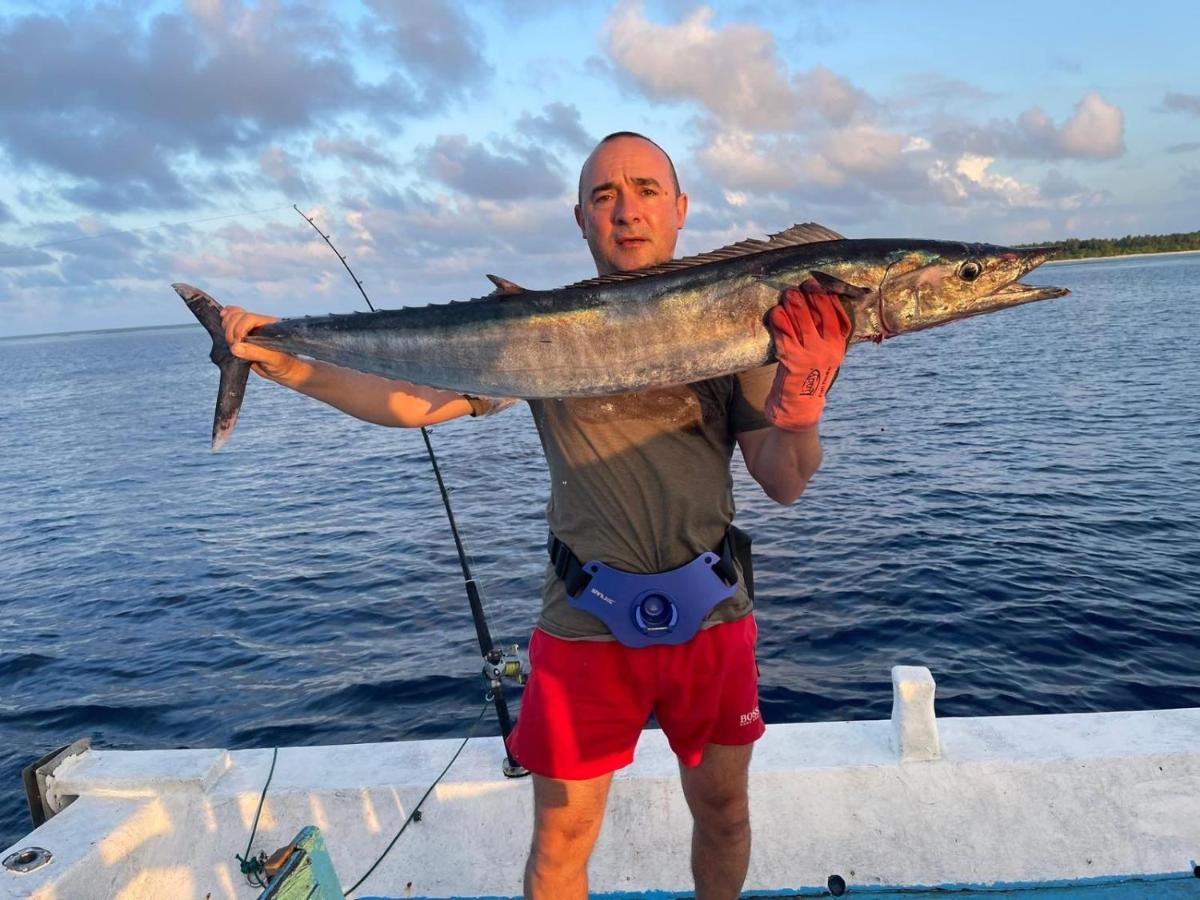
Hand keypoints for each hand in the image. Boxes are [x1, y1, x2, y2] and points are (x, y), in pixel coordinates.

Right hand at [220, 306, 297, 382]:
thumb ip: (255, 353)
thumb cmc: (284, 364)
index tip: (237, 344)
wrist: (284, 371)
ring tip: (232, 343)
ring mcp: (251, 329)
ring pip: (233, 317)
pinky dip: (225, 321)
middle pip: (238, 316)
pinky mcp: (243, 335)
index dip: (239, 329)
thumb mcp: (273, 360)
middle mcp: (260, 324)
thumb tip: (235, 347)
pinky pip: (232, 322)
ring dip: (227, 328)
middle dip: (231, 331)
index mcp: (270, 325)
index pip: (249, 318)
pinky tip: (222, 321)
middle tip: (234, 347)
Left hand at [764, 277, 852, 430]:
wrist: (798, 412)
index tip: (820, 283)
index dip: (830, 297)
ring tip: (787, 295)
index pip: (840, 315)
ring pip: (802, 321)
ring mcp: (812, 355)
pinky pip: (785, 335)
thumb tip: (817, 307)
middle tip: (800, 286)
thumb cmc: (808, 379)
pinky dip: (779, 322)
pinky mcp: (793, 361)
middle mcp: (830, 350)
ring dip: (793, 305)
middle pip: (821, 313)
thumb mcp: (823, 356)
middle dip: (811, 296)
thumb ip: (823, 336)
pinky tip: (775, 314)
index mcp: (840, 346)